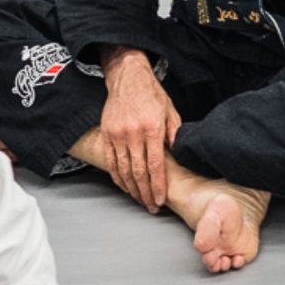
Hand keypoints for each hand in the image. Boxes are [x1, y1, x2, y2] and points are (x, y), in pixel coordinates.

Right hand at [99, 46, 180, 210]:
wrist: (127, 77)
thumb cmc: (151, 94)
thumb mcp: (170, 111)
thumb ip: (175, 134)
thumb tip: (178, 156)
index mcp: (152, 128)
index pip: (155, 164)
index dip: (158, 185)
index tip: (160, 200)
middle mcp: (133, 133)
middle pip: (139, 172)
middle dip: (146, 193)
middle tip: (151, 206)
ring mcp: (117, 134)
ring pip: (124, 170)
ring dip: (132, 189)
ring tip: (140, 200)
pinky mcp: (106, 134)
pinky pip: (111, 161)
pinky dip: (117, 177)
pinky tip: (125, 186)